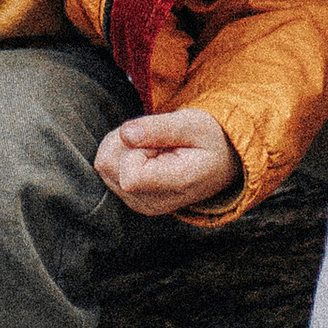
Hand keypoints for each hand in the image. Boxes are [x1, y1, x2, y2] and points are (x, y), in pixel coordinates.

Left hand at [95, 107, 243, 217]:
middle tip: (157, 140)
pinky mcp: (130, 198)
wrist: (224, 162)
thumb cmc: (211, 139)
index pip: (129, 172)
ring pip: (104, 165)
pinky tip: (148, 154)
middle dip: (125, 142)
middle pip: (107, 164)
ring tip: (154, 146)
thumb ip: (157, 128)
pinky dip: (122, 155)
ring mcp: (139, 203)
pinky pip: (107, 169)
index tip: (159, 140)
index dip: (135, 145)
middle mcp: (152, 202)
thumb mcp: (193, 123)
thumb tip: (125, 134)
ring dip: (123, 147)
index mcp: (174, 186)